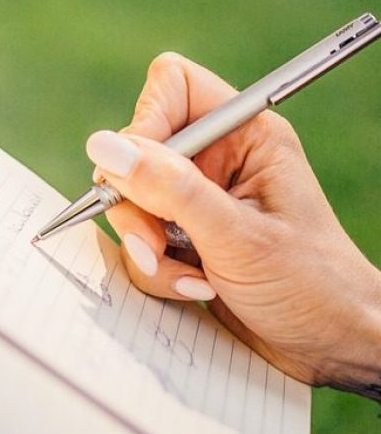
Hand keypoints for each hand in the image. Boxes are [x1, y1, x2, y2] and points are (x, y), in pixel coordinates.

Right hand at [86, 52, 380, 396]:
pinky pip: (138, 245)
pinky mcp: (183, 241)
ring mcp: (196, 203)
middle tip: (159, 243)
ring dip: (149, 250)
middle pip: (135, 153)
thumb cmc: (310, 285)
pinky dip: (157, 273)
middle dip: (138, 206)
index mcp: (244, 136)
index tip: (139, 174)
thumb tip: (103, 147)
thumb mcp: (237, 236)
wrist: (331, 346)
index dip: (146, 123)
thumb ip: (169, 189)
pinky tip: (196, 289)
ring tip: (192, 278)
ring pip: (129, 205)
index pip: (171, 87)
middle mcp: (217, 162)